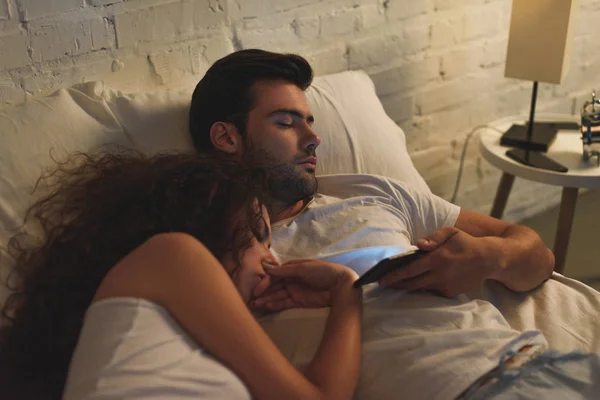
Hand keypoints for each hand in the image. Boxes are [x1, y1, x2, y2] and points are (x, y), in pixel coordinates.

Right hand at [250, 259, 356, 311]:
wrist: (339, 285)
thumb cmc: (322, 272)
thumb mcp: (302, 269)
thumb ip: (283, 271)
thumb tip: (265, 268)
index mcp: (292, 268)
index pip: (275, 275)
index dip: (265, 282)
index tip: (257, 290)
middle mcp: (291, 279)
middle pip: (274, 286)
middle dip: (263, 292)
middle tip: (252, 300)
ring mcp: (294, 291)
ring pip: (277, 295)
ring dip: (267, 300)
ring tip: (256, 305)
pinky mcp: (299, 301)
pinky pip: (284, 303)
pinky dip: (275, 305)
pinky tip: (267, 307)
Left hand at [379, 226, 498, 296]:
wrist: (488, 259)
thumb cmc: (465, 242)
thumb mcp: (450, 232)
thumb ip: (433, 237)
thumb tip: (418, 244)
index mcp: (437, 259)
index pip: (410, 270)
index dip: (394, 276)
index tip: (381, 279)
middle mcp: (440, 274)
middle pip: (412, 283)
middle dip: (396, 284)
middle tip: (384, 283)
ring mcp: (445, 285)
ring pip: (421, 288)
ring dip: (409, 286)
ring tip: (398, 282)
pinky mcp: (450, 293)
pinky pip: (433, 290)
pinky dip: (427, 285)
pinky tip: (423, 280)